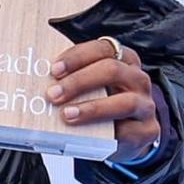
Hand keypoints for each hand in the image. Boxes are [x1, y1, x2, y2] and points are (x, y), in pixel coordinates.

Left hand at [47, 37, 164, 163]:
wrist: (125, 136)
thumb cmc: (100, 103)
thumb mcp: (89, 87)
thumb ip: (71, 79)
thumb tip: (35, 79)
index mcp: (123, 60)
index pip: (103, 48)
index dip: (77, 57)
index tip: (54, 69)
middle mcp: (138, 79)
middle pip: (112, 70)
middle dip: (79, 81)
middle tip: (52, 94)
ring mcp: (146, 105)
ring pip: (124, 101)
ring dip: (92, 108)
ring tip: (66, 115)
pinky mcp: (148, 130)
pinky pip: (128, 131)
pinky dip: (107, 132)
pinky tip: (88, 135)